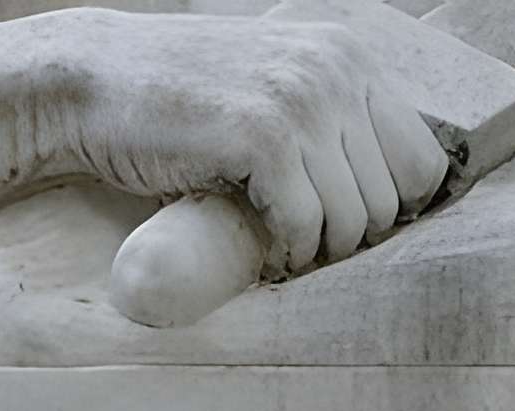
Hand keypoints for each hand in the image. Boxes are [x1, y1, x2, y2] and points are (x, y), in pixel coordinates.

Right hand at [41, 8, 451, 274]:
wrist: (90, 81)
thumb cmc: (188, 101)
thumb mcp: (280, 88)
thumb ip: (339, 120)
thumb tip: (407, 202)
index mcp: (349, 56)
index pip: (424, 164)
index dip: (392, 207)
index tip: (347, 221)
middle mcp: (332, 70)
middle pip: (391, 202)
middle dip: (350, 235)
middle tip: (303, 237)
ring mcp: (299, 101)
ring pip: (354, 221)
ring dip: (316, 249)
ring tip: (280, 242)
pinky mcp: (260, 137)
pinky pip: (306, 226)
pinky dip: (285, 250)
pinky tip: (261, 245)